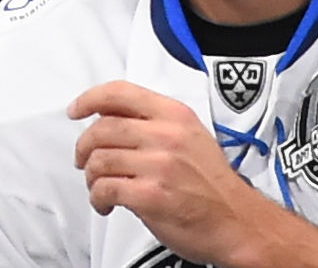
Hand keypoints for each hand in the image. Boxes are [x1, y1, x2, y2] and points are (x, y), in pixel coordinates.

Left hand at [67, 82, 317, 267]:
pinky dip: (97, 198)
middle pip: (103, 128)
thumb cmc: (215, 186)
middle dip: (84, 146)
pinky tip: (105, 203)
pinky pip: (105, 189)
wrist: (241, 224)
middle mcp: (167, 136)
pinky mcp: (152, 196)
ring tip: (98, 186)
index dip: (90, 99)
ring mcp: (159, 166)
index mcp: (175, 116)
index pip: (121, 93)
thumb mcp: (191, 138)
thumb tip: (109, 117)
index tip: (76, 109)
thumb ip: (154, 123)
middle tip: (83, 159)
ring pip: (99, 160)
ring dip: (90, 175)